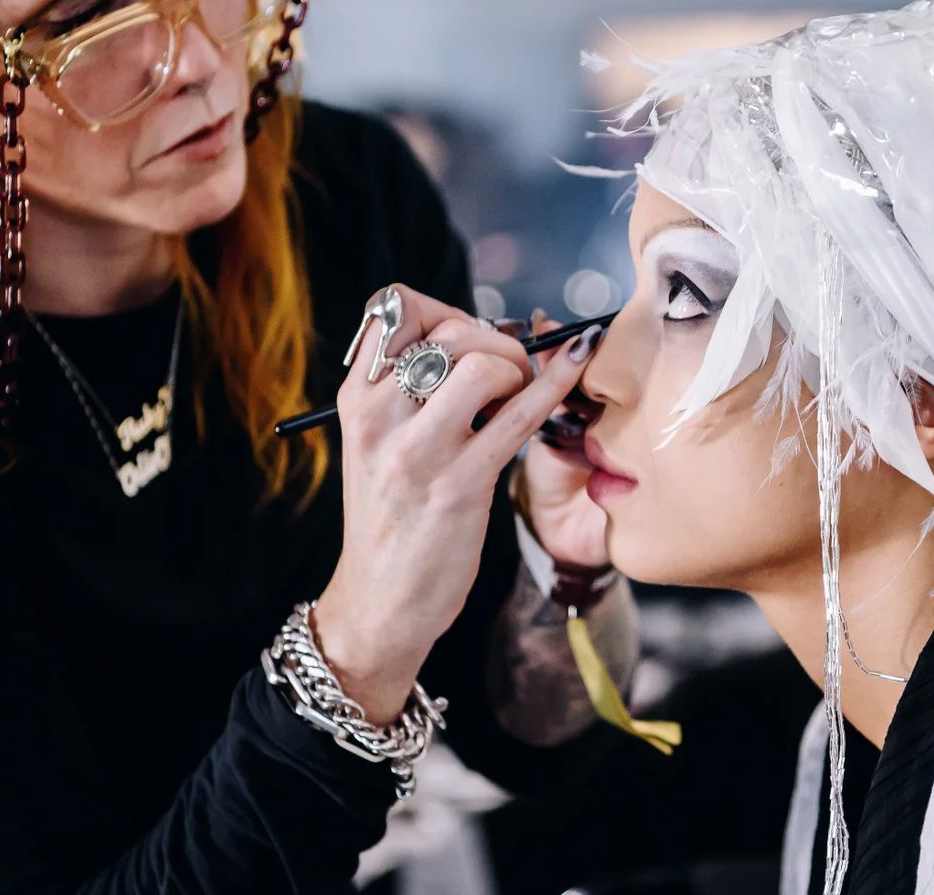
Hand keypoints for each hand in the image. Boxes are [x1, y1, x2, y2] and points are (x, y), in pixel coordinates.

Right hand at [311, 287, 603, 719]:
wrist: (379, 603)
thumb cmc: (391, 520)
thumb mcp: (377, 445)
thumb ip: (409, 394)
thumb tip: (478, 339)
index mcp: (356, 400)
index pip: (395, 308)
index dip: (445, 309)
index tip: (468, 337)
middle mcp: (380, 418)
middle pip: (448, 330)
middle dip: (495, 339)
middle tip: (510, 372)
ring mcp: (419, 452)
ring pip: (481, 363)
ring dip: (518, 367)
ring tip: (520, 395)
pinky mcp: (461, 485)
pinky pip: (520, 416)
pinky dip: (556, 383)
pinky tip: (577, 363)